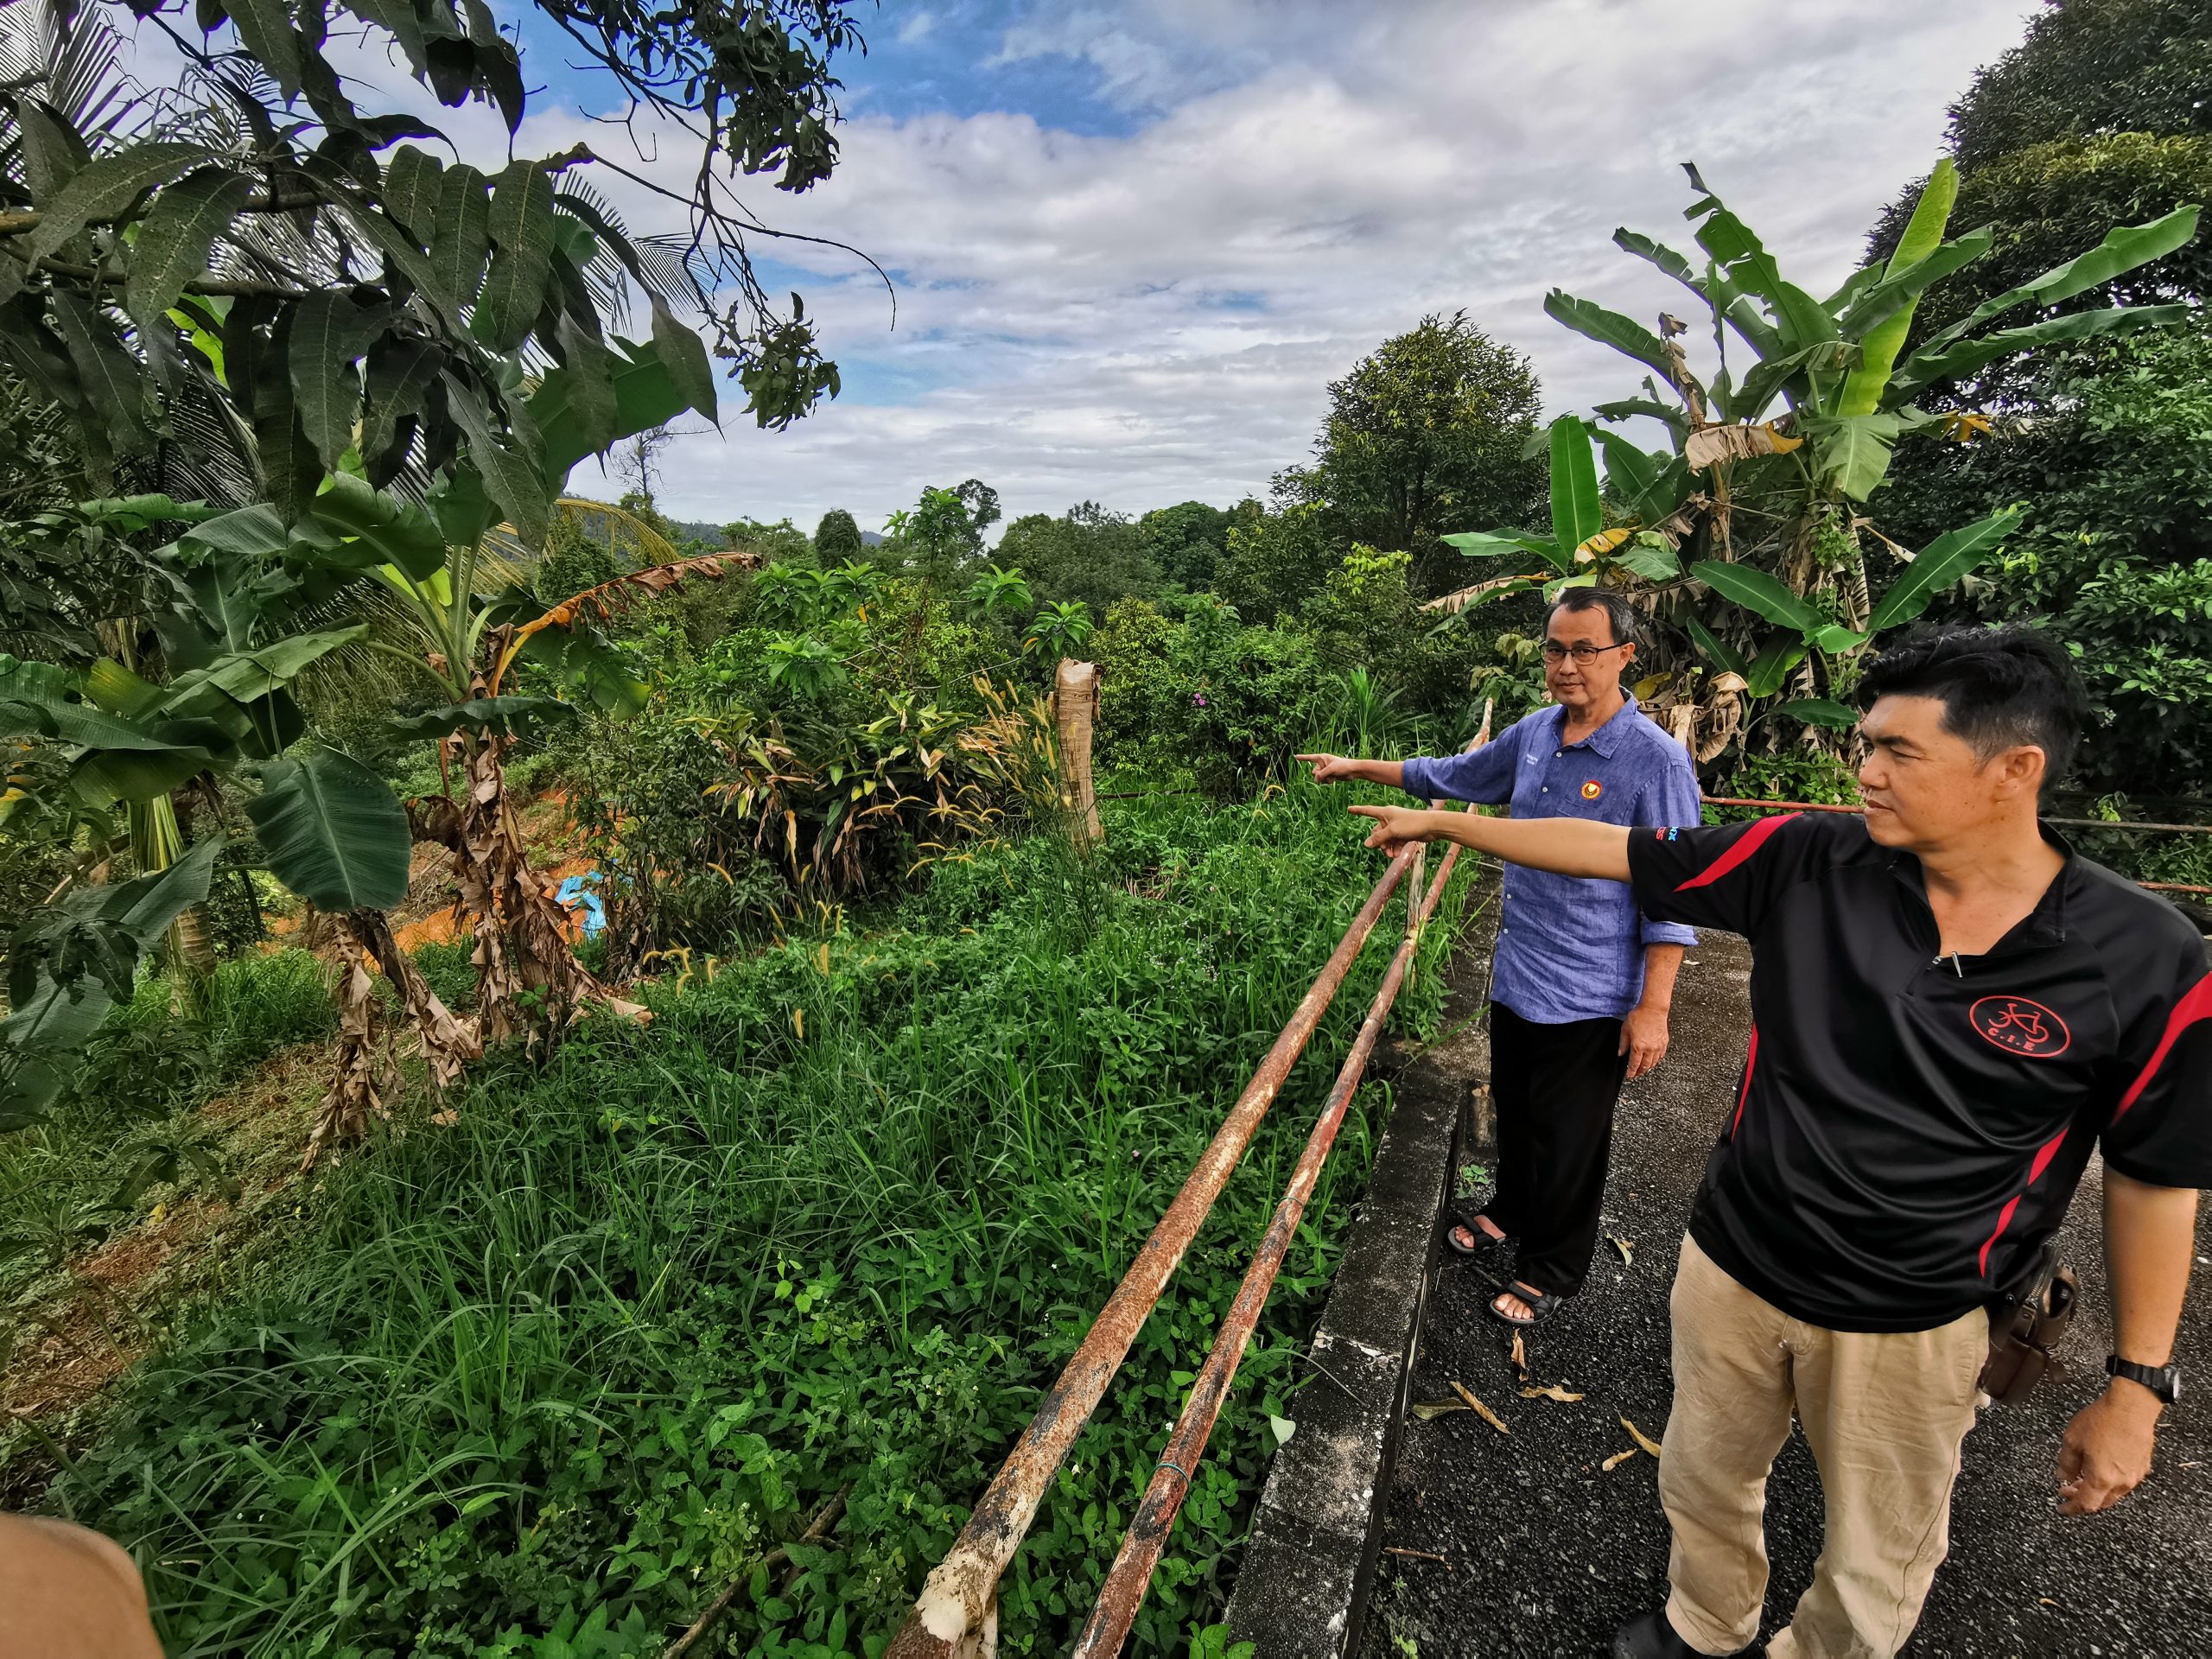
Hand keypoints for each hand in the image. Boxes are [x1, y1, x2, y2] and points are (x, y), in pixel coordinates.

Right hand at [1296, 752, 1359, 783]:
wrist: (1352, 771)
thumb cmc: (1343, 766)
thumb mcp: (1330, 769)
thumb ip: (1321, 774)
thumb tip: (1315, 781)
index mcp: (1322, 758)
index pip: (1309, 758)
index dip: (1302, 758)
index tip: (1295, 757)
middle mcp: (1322, 764)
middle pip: (1314, 772)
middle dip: (1320, 775)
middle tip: (1329, 773)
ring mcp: (1325, 770)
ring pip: (1318, 778)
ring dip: (1325, 779)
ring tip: (1333, 776)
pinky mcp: (1329, 775)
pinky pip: (1324, 781)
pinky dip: (1328, 781)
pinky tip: (1335, 778)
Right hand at [1349, 804, 1433, 853]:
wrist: (1432, 826)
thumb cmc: (1412, 823)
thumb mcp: (1392, 831)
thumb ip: (1379, 838)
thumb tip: (1366, 844)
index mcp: (1385, 813)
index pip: (1368, 811)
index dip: (1358, 811)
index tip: (1349, 809)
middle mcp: (1390, 819)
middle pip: (1377, 832)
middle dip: (1379, 843)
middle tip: (1384, 850)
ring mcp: (1397, 827)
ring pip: (1386, 839)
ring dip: (1387, 848)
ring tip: (1392, 855)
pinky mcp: (1404, 834)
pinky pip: (1394, 842)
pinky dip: (1395, 848)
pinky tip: (1397, 854)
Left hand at [1619, 1003, 1669, 1079]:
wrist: (1653, 1009)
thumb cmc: (1639, 1017)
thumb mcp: (1625, 1029)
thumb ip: (1623, 1043)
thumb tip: (1621, 1053)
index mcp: (1638, 1046)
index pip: (1634, 1064)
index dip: (1631, 1072)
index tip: (1629, 1076)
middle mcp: (1649, 1049)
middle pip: (1645, 1066)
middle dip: (1639, 1072)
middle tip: (1636, 1074)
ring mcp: (1658, 1047)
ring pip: (1653, 1063)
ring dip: (1648, 1068)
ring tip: (1643, 1069)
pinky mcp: (1664, 1043)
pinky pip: (1660, 1056)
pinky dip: (1656, 1061)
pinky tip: (1653, 1061)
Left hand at [2056, 1384, 2162, 1514]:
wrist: (2132, 1407)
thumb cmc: (2102, 1421)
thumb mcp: (2072, 1440)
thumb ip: (2066, 1463)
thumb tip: (2062, 1476)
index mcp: (2102, 1479)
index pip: (2086, 1504)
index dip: (2072, 1508)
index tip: (2062, 1508)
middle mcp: (2121, 1482)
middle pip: (2101, 1502)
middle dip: (2083, 1499)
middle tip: (2067, 1489)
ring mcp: (2135, 1475)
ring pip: (2114, 1493)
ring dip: (2097, 1490)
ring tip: (2082, 1478)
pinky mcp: (2143, 1465)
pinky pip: (2125, 1481)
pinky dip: (2110, 1481)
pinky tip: (2101, 1468)